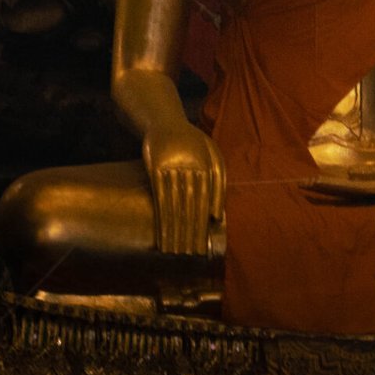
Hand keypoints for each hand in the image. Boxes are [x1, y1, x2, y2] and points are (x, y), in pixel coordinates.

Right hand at [142, 120, 224, 253]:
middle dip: (191, 231)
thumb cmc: (193, 142)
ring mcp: (172, 165)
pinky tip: (162, 231)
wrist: (164, 120)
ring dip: (175, 229)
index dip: (205, 222)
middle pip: (192, 205)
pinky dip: (161, 216)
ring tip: (175, 249)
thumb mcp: (213, 154)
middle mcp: (192, 165)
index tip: (203, 242)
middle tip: (190, 253)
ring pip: (176, 203)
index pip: (207, 200)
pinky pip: (160, 196)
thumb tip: (217, 215)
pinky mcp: (155, 166)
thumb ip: (219, 181)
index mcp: (209, 164)